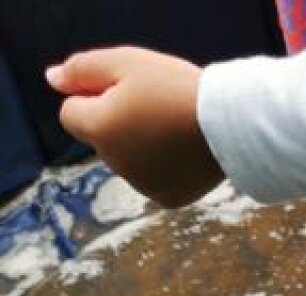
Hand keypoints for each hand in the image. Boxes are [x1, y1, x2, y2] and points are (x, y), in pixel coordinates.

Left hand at [46, 48, 224, 208]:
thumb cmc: (176, 88)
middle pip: (103, 138)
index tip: (123, 90)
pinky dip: (163, 167)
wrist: (230, 126)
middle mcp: (115, 164)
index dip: (92, 98)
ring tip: (174, 129)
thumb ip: (82, 69)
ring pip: (128, 160)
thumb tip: (52, 80)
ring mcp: (142, 185)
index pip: (71, 114)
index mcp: (100, 129)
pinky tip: (184, 152)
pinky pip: (154, 179)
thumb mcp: (126, 62)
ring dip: (141, 145)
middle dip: (118, 122)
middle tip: (157, 107)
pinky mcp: (167, 198)